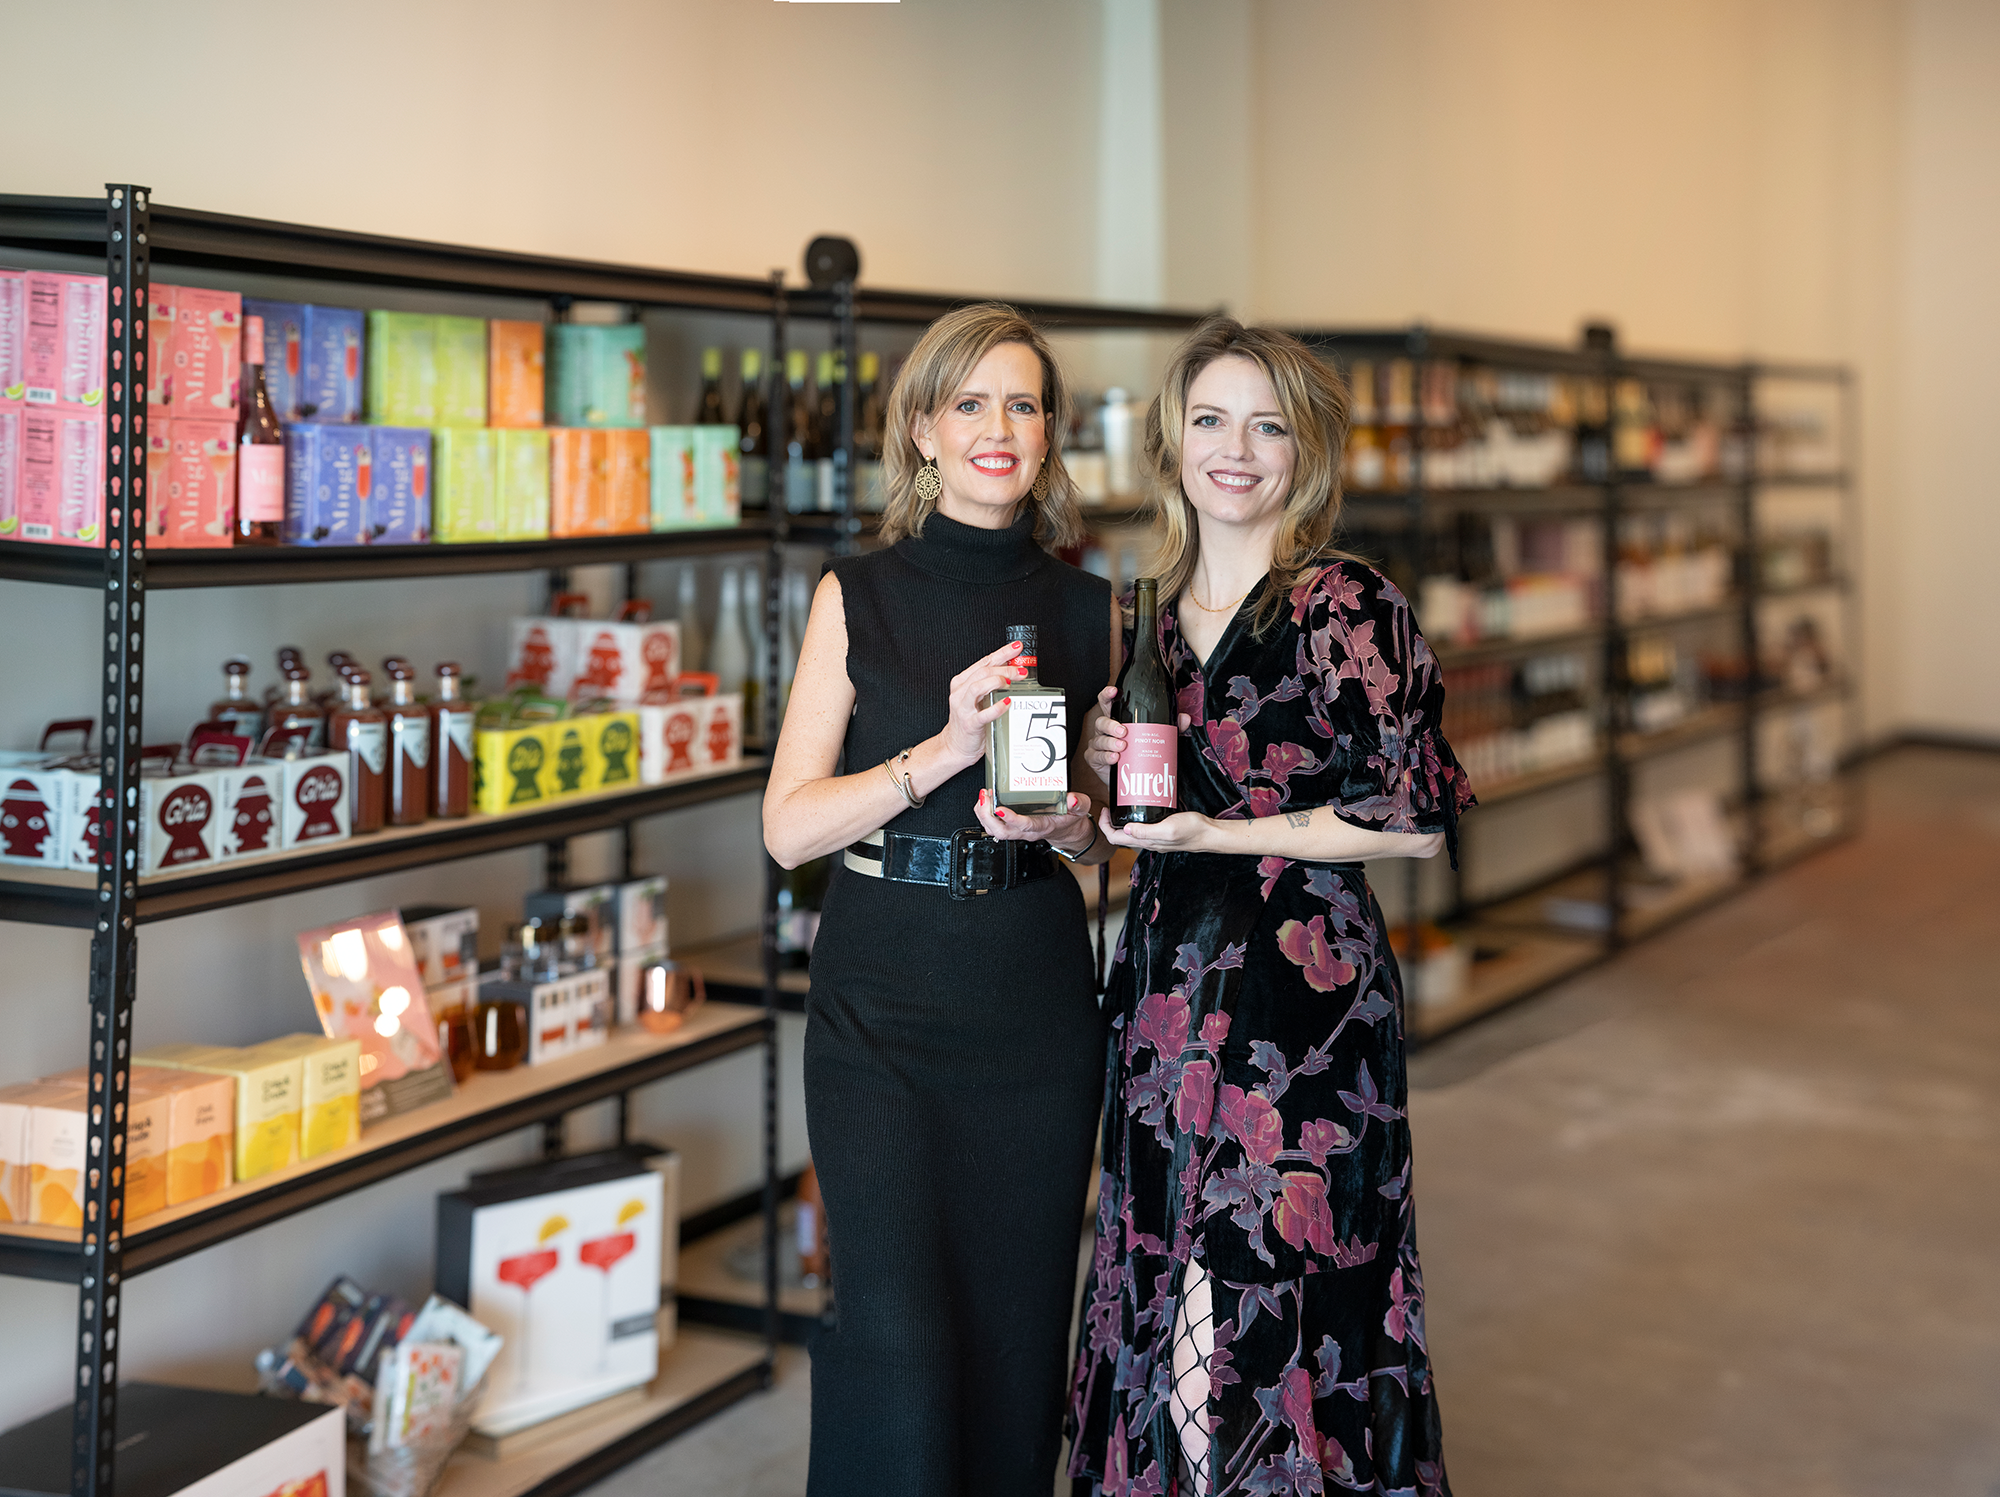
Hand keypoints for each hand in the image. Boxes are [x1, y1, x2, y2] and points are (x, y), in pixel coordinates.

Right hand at [940, 640, 1029, 766]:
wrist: (955, 746)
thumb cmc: (970, 720)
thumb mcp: (978, 698)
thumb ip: (991, 685)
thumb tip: (1015, 671)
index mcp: (963, 682)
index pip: (984, 662)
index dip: (1002, 653)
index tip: (1017, 647)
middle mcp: (960, 692)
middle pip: (983, 672)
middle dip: (1005, 668)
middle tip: (1022, 671)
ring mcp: (963, 708)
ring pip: (978, 686)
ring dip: (997, 681)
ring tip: (1011, 683)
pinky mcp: (969, 724)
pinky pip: (983, 714)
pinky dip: (997, 707)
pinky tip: (1008, 703)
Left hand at [976, 788, 1096, 849]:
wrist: (1066, 830)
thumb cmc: (1069, 819)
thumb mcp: (1080, 810)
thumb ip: (1078, 804)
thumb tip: (1073, 799)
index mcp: (1042, 826)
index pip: (1025, 825)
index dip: (1011, 818)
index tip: (999, 807)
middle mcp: (1027, 831)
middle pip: (1003, 831)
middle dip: (989, 816)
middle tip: (985, 797)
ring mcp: (1018, 831)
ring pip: (995, 830)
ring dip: (984, 815)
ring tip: (982, 796)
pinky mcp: (1012, 828)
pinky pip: (993, 826)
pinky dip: (984, 814)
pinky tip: (984, 801)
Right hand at [1085, 686, 1193, 781]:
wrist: (1131, 778)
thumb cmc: (1138, 752)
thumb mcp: (1155, 738)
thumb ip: (1169, 727)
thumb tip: (1184, 718)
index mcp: (1117, 719)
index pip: (1108, 703)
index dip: (1107, 695)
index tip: (1114, 691)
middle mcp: (1105, 730)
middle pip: (1101, 721)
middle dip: (1111, 725)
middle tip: (1124, 731)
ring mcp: (1099, 745)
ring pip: (1099, 739)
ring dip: (1110, 742)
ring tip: (1123, 747)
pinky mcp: (1095, 759)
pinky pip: (1096, 756)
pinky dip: (1106, 757)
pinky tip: (1115, 758)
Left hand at [1098, 806, 1214, 852]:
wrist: (1210, 834)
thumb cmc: (1192, 830)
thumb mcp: (1168, 828)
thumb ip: (1146, 831)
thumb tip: (1125, 830)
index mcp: (1146, 842)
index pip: (1115, 839)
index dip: (1104, 826)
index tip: (1105, 809)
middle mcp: (1148, 842)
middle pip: (1120, 837)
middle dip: (1110, 823)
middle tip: (1111, 805)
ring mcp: (1155, 839)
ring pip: (1131, 832)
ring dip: (1122, 821)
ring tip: (1123, 804)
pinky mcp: (1163, 833)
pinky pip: (1143, 828)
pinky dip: (1136, 819)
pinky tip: (1141, 808)